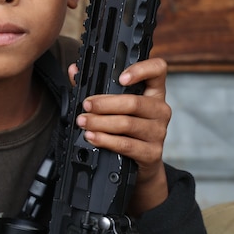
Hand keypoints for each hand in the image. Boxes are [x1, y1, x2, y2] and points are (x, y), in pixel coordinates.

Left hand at [71, 57, 170, 214]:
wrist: (140, 164)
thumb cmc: (125, 129)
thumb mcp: (114, 105)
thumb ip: (94, 86)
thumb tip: (73, 70)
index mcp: (153, 92)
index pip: (157, 70)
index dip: (141, 70)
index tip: (121, 77)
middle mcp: (160, 110)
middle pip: (134, 102)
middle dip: (104, 104)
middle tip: (86, 105)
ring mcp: (159, 132)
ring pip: (127, 124)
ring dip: (100, 123)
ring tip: (83, 122)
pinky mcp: (152, 152)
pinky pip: (126, 145)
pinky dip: (106, 140)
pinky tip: (92, 137)